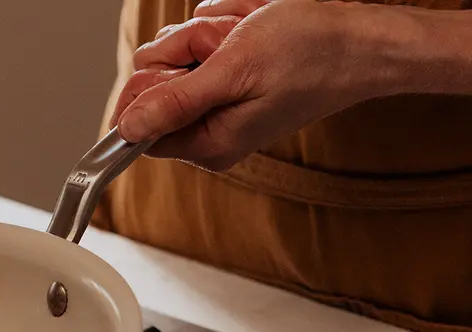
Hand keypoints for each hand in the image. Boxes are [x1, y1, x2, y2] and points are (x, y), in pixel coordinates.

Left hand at [109, 0, 383, 170]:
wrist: (365, 40)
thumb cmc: (311, 54)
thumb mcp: (233, 72)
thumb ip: (175, 103)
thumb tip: (125, 129)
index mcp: (207, 144)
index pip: (135, 124)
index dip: (150, 84)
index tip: (187, 62)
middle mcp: (210, 130)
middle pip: (155, 82)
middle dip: (187, 49)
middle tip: (229, 44)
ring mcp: (221, 103)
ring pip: (178, 54)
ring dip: (210, 32)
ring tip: (248, 36)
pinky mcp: (233, 80)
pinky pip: (204, 44)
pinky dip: (226, 27)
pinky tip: (256, 30)